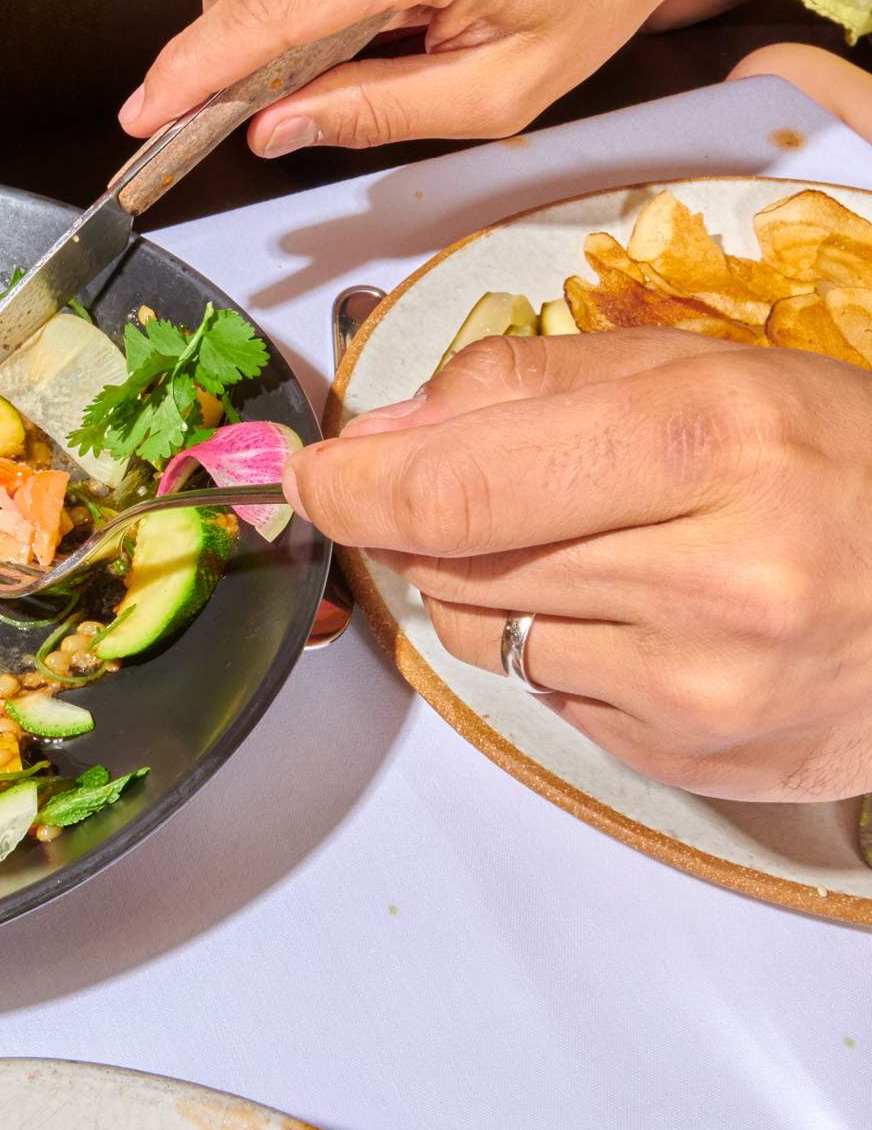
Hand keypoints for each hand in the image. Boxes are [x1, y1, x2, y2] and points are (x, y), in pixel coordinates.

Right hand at [119, 0, 730, 153]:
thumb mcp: (505, 88)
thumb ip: (380, 111)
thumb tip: (275, 129)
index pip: (274, 7)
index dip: (197, 66)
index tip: (148, 112)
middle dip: (231, 44)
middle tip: (281, 95)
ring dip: (263, 9)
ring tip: (350, 38)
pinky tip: (351, 6)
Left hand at [283, 330, 871, 801]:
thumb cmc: (846, 469)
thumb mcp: (707, 372)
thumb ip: (531, 385)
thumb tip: (385, 429)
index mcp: (715, 441)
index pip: (465, 479)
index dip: (358, 482)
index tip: (311, 474)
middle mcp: (712, 575)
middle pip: (458, 559)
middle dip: (426, 522)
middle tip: (461, 490)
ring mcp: (701, 685)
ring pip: (484, 633)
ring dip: (490, 584)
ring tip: (593, 545)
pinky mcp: (686, 757)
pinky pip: (544, 694)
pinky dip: (557, 648)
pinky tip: (640, 614)